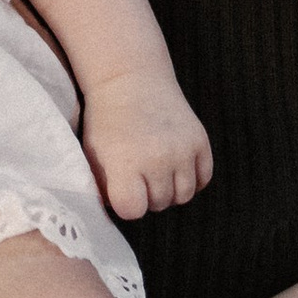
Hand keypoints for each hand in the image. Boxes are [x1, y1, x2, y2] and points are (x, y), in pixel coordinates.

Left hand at [83, 71, 212, 219]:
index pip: (133, 211)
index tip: (122, 187)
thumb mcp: (94, 154)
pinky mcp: (200, 140)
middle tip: (138, 171)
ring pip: (183, 196)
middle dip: (147, 194)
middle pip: (159, 204)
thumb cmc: (107, 121)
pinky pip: (203, 179)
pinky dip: (191, 177)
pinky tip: (174, 163)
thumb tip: (115, 219)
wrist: (131, 79)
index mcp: (125, 163)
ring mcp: (182, 150)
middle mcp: (157, 158)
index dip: (127, 202)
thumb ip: (103, 188)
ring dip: (170, 188)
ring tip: (155, 168)